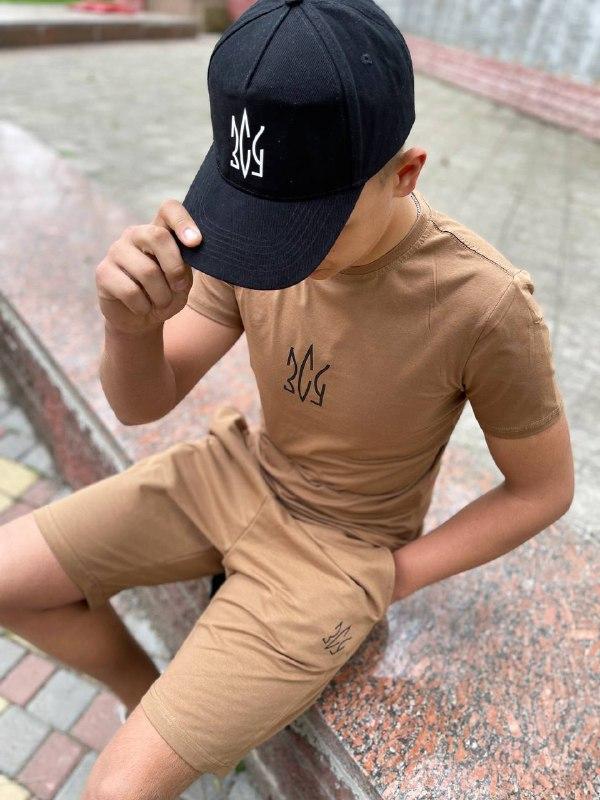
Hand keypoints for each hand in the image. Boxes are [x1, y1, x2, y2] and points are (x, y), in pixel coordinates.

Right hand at [95, 198, 202, 335]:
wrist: (141, 319)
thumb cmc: (166, 294)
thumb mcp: (183, 279)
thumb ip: (186, 262)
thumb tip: (192, 245)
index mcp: (158, 230)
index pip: (169, 209)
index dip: (183, 221)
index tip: (196, 242)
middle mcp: (135, 234)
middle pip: (157, 236)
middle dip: (175, 268)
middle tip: (179, 287)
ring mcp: (116, 251)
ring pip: (147, 271)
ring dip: (162, 296)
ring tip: (160, 302)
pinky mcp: (103, 272)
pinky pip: (131, 291)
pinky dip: (144, 307)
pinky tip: (141, 308)